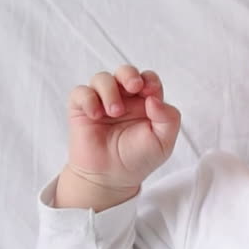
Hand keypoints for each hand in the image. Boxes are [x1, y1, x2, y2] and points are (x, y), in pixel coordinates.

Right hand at [65, 64, 181, 193]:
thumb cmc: (138, 158)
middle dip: (129, 74)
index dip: (150, 80)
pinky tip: (96, 115)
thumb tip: (154, 99)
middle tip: (134, 87)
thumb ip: (168, 118)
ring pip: (102, 78)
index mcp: (145, 102)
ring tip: (114, 112)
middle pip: (125, 71)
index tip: (150, 93)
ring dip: (109, 90)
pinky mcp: (82, 109)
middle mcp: (124, 99)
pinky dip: (88, 99)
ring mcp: (102, 102)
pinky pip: (80, 92)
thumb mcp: (164, 142)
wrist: (111, 177)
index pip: (148, 79)